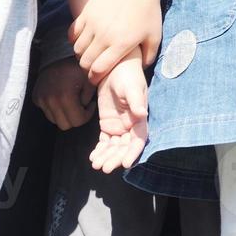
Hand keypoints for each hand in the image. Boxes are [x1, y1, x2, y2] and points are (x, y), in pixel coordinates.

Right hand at [33, 58, 96, 130]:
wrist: (59, 54)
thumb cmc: (77, 67)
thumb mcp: (89, 80)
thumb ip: (89, 98)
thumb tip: (85, 108)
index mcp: (65, 96)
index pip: (77, 121)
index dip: (86, 115)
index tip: (90, 105)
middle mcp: (50, 100)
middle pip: (64, 125)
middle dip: (76, 118)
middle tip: (82, 106)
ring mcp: (41, 99)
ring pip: (55, 120)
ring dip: (65, 114)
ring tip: (73, 101)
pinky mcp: (36, 97)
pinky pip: (47, 112)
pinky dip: (55, 109)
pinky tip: (63, 97)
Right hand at [70, 0, 164, 83]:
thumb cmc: (148, 12)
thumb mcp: (155, 36)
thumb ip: (149, 57)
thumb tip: (140, 70)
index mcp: (122, 43)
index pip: (98, 69)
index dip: (95, 78)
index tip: (96, 78)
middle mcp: (105, 35)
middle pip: (85, 62)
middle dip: (87, 69)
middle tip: (92, 68)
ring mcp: (93, 23)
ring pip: (77, 49)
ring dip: (82, 55)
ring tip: (89, 54)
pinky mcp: (86, 12)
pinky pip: (72, 33)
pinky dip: (75, 40)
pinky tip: (84, 40)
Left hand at [90, 49, 147, 172]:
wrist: (114, 67)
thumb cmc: (127, 75)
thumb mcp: (131, 86)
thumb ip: (135, 101)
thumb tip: (142, 114)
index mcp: (140, 118)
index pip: (138, 139)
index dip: (133, 152)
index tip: (124, 163)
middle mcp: (131, 125)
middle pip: (125, 147)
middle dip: (115, 158)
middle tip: (104, 168)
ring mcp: (119, 126)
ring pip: (114, 147)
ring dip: (106, 157)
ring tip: (95, 164)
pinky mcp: (108, 124)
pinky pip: (105, 141)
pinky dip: (100, 150)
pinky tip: (93, 157)